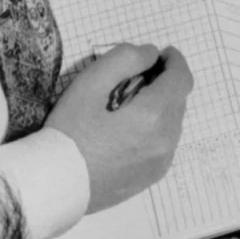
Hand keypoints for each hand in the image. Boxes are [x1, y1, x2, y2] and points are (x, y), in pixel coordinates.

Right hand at [46, 43, 193, 213]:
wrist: (57, 184)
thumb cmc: (69, 131)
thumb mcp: (89, 83)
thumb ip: (124, 58)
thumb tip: (150, 54)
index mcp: (153, 114)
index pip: (181, 79)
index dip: (175, 61)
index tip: (163, 54)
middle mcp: (165, 139)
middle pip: (178, 100)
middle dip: (164, 84)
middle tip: (138, 79)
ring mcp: (161, 162)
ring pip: (173, 124)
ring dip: (160, 108)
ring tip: (129, 108)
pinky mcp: (152, 176)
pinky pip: (164, 145)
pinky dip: (155, 131)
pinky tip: (129, 133)